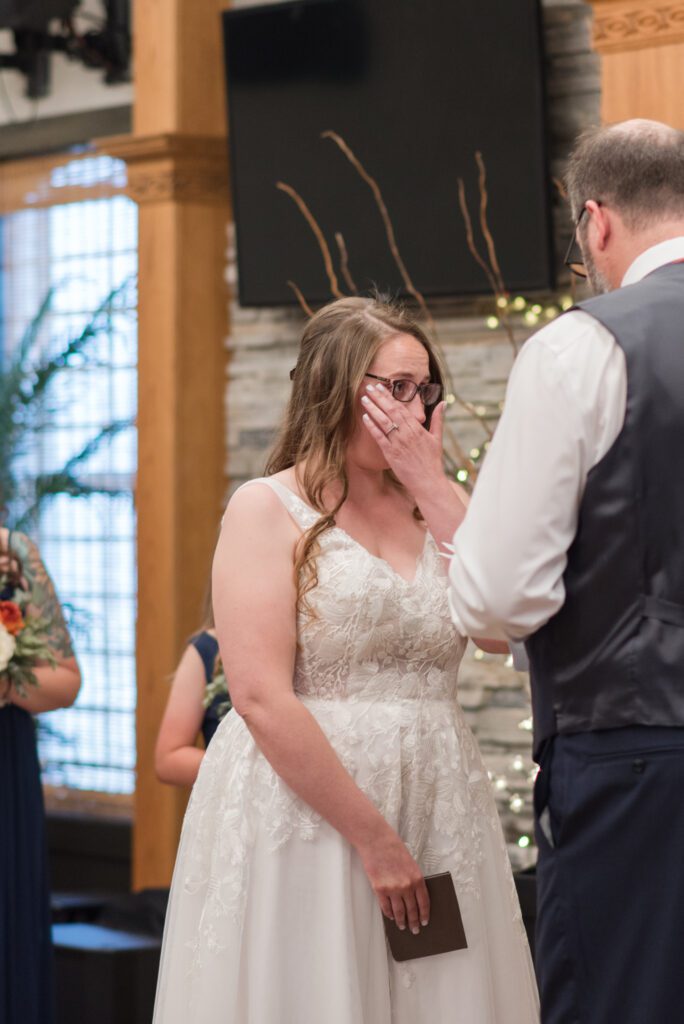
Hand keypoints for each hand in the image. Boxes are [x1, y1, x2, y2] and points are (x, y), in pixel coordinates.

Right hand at [357, 828, 429, 932]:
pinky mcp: (379, 889)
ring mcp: (392, 889)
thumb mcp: (410, 864)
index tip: (424, 922)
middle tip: (414, 929)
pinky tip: (391, 916)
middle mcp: (406, 886)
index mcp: (417, 879)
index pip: (424, 902)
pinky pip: (386, 907)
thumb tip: (414, 899)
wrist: (377, 841)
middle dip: (413, 921)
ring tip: (402, 926)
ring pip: (399, 912)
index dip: (424, 914)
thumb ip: (413, 880)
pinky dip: (389, 914)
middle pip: (412, 910)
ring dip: (401, 921)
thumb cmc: (394, 849)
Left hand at [361, 383, 447, 498]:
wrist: (428, 482)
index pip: (401, 408)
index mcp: (417, 428)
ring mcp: (398, 443)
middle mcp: (407, 433)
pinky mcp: (391, 454)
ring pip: (383, 422)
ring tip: (363, 399)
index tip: (381, 387)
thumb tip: (443, 403)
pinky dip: (372, 427)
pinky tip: (364, 418)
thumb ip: (438, 419)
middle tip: (368, 387)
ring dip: (372, 409)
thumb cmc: (432, 461)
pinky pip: (379, 438)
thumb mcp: (437, 438)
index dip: (390, 396)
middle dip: (379, 398)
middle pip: (391, 411)